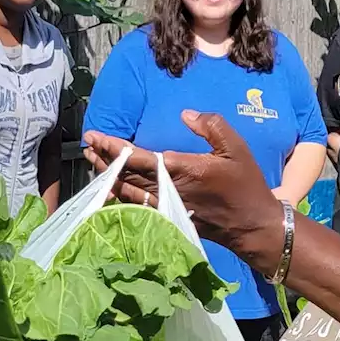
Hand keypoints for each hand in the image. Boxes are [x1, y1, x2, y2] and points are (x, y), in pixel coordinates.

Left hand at [83, 110, 283, 264]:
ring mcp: (167, 207)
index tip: (95, 137)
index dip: (114, 148)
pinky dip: (120, 197)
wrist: (253, 226)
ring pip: (128, 192)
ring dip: (108, 176)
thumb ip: (211, 125)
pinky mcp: (169, 219)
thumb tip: (185, 115)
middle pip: (126, 175)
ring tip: (92, 161)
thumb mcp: (236, 147)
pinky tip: (111, 189)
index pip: (138, 158)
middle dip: (104, 159)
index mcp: (183, 170)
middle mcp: (169, 190)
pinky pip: (138, 207)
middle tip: (86, 144)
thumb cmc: (246, 184)